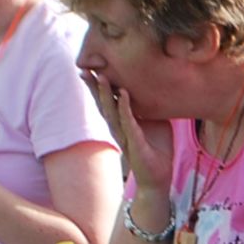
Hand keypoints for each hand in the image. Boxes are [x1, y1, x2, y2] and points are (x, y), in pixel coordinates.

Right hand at [87, 71, 177, 200]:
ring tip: (102, 77)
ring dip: (107, 94)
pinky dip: (126, 109)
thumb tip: (159, 87)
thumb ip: (151, 106)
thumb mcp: (155, 121)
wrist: (158, 177)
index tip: (91, 66)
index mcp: (122, 121)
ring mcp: (125, 135)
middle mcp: (118, 127)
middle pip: (103, 103)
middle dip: (94, 86)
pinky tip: (124, 96)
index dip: (99, 85)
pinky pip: (129, 122)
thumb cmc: (156, 148)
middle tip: (85, 68)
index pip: (108, 100)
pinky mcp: (135, 143)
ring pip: (112, 111)